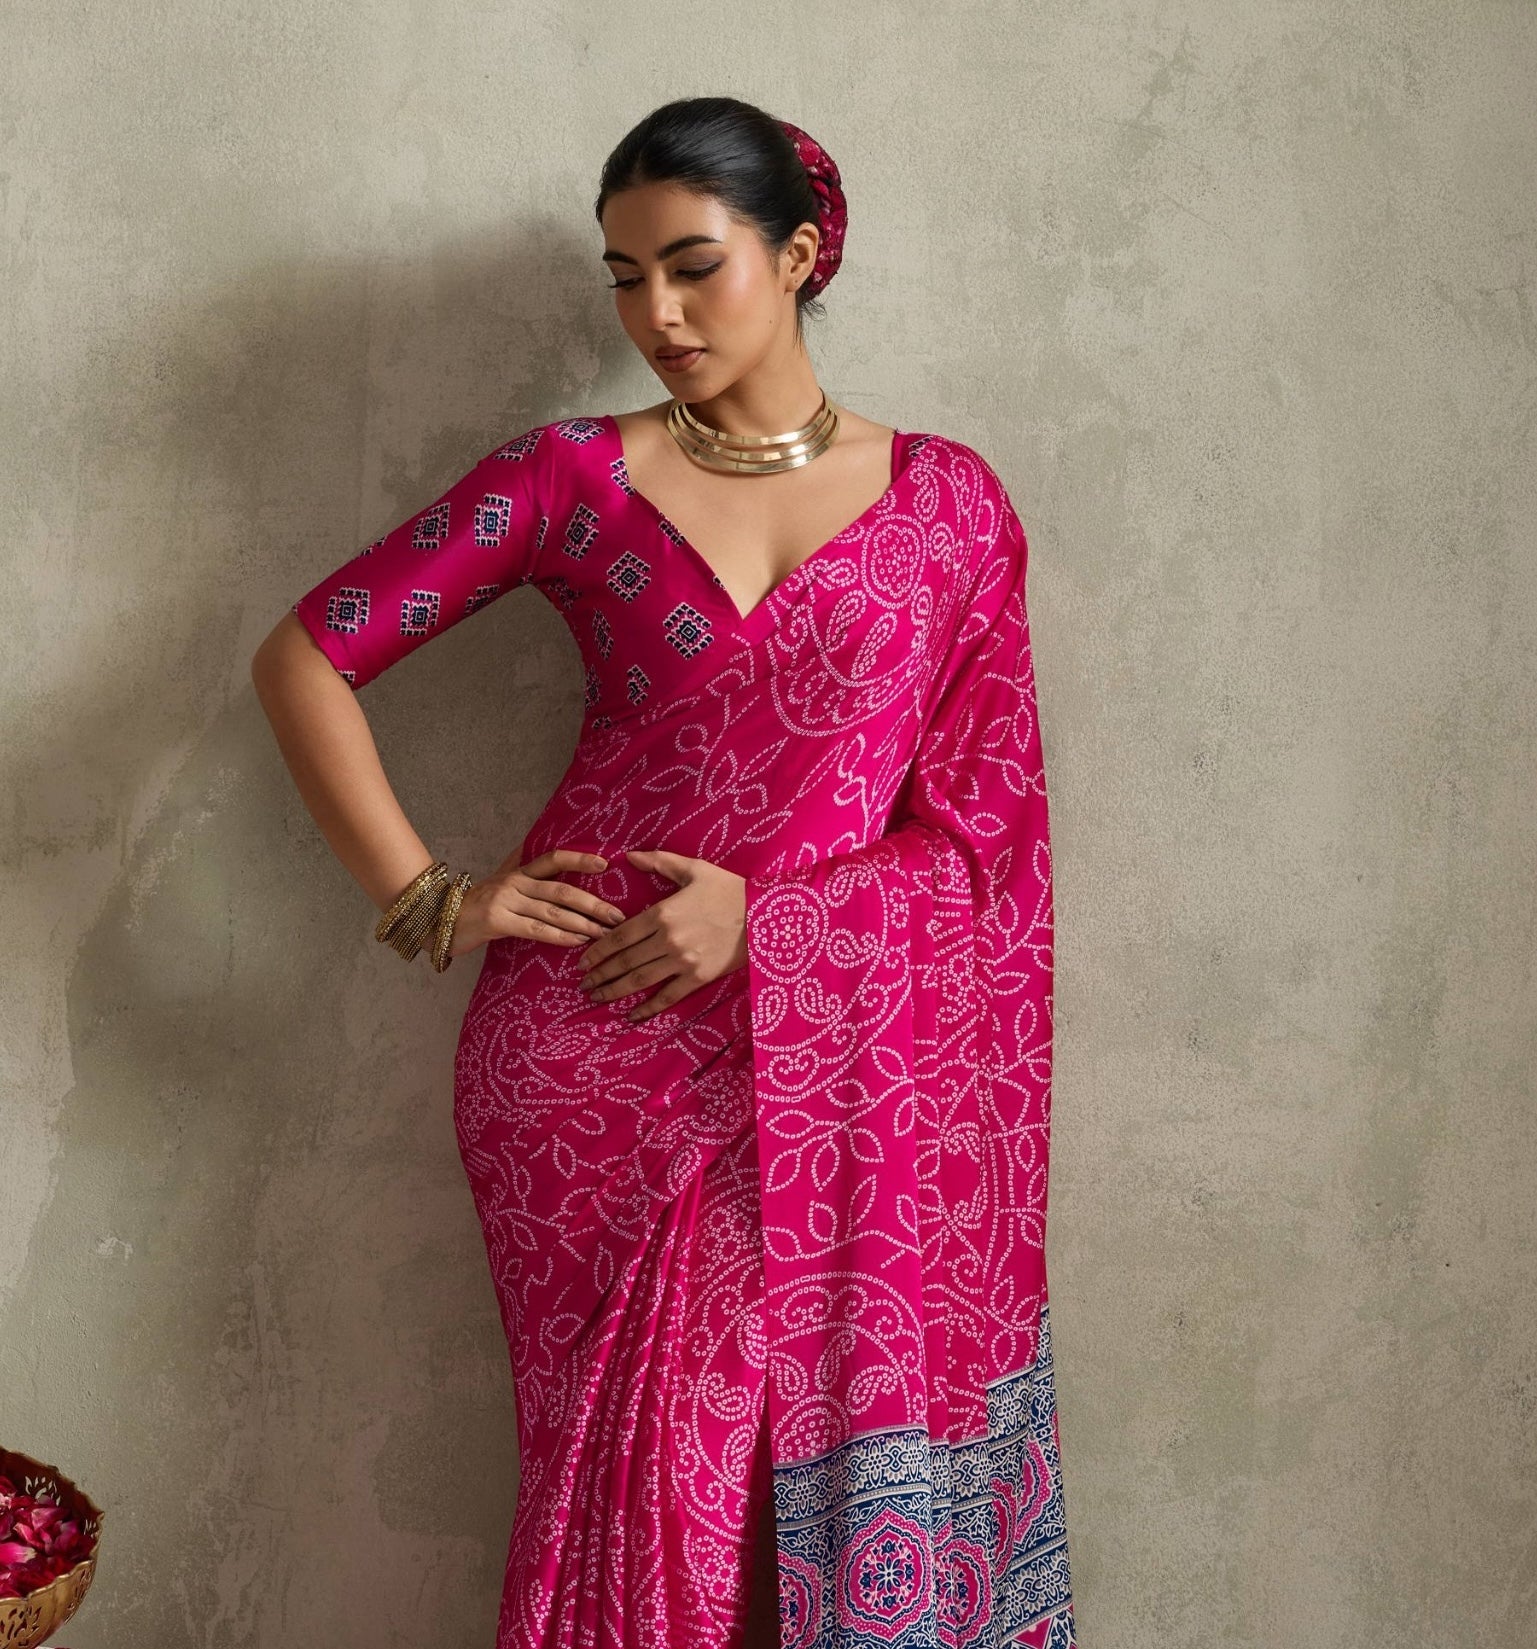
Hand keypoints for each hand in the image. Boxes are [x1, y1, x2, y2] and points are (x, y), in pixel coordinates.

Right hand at [448, 848, 626, 959]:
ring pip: (553, 910)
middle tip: (618, 915)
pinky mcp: (497, 920)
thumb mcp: (500, 884)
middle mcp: (514, 881)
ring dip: (583, 923)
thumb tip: (548, 862)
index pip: (554, 859)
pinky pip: (536, 929)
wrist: (436, 919)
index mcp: (518, 871)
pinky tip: (577, 942)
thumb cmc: (473, 905)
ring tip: (605, 932)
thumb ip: (524, 875)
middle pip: (562, 889)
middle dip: (593, 903)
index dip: (580, 859)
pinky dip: (560, 936)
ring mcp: (505, 900)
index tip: (607, 862)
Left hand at [577, 848, 746, 1021]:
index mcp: (662, 913)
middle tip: (583, 983)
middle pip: (624, 961)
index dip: (598, 950)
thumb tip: (628, 856)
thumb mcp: (694, 869)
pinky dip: (647, 1008)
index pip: (620, 935)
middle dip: (600, 974)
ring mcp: (683, 962)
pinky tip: (631, 1015)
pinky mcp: (698, 978)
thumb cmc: (729, 889)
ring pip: (639, 980)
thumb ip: (659, 862)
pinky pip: (667, 996)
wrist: (765, 915)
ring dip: (614, 990)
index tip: (583, 959)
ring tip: (596, 997)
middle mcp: (667, 940)